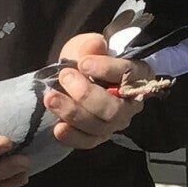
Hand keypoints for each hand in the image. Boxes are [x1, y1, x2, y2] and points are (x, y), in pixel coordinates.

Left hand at [44, 33, 144, 149]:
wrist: (75, 77)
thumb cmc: (87, 59)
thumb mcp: (87, 47)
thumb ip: (91, 46)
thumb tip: (95, 44)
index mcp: (136, 76)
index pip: (128, 74)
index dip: (106, 69)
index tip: (83, 63)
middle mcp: (130, 104)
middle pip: (114, 109)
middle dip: (86, 95)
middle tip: (65, 77)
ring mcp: (115, 123)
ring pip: (100, 126)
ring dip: (73, 113)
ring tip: (51, 98)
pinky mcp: (98, 136)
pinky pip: (88, 142)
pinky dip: (73, 136)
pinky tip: (58, 127)